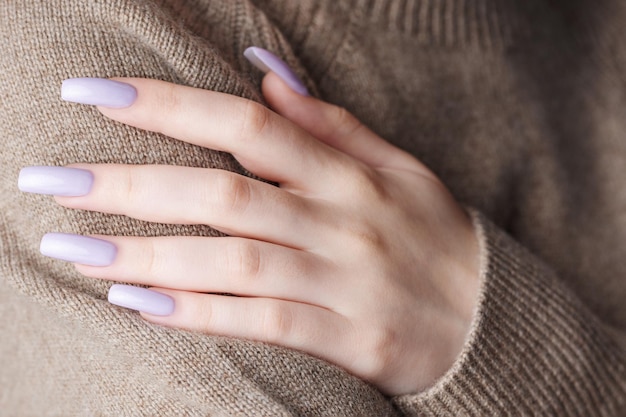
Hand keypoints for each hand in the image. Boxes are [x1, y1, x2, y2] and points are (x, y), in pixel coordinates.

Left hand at [41, 72, 479, 395]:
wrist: (490, 320)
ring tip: (71, 250)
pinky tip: (137, 306)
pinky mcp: (346, 339)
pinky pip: (261, 323)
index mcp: (350, 173)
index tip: (95, 93)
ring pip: (232, 262)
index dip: (170, 105)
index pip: (249, 125)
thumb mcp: (397, 167)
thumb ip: (329, 123)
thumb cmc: (432, 236)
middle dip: (131, 184)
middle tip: (52, 181)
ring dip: (146, 256)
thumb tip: (263, 71)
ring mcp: (343, 283)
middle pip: (224, 194)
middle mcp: (341, 222)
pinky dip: (198, 314)